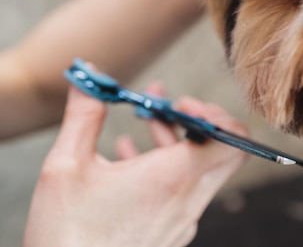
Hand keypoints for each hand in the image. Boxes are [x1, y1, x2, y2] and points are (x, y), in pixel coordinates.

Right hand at [23, 84, 247, 246]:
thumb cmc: (67, 236)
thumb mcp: (66, 168)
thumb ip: (85, 115)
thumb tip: (89, 76)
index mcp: (173, 179)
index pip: (232, 139)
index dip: (215, 113)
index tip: (180, 103)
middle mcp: (188, 200)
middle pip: (222, 151)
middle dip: (197, 121)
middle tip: (168, 107)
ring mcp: (182, 220)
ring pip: (199, 170)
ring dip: (177, 140)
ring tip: (146, 118)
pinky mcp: (170, 233)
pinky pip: (182, 191)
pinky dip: (165, 167)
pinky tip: (128, 154)